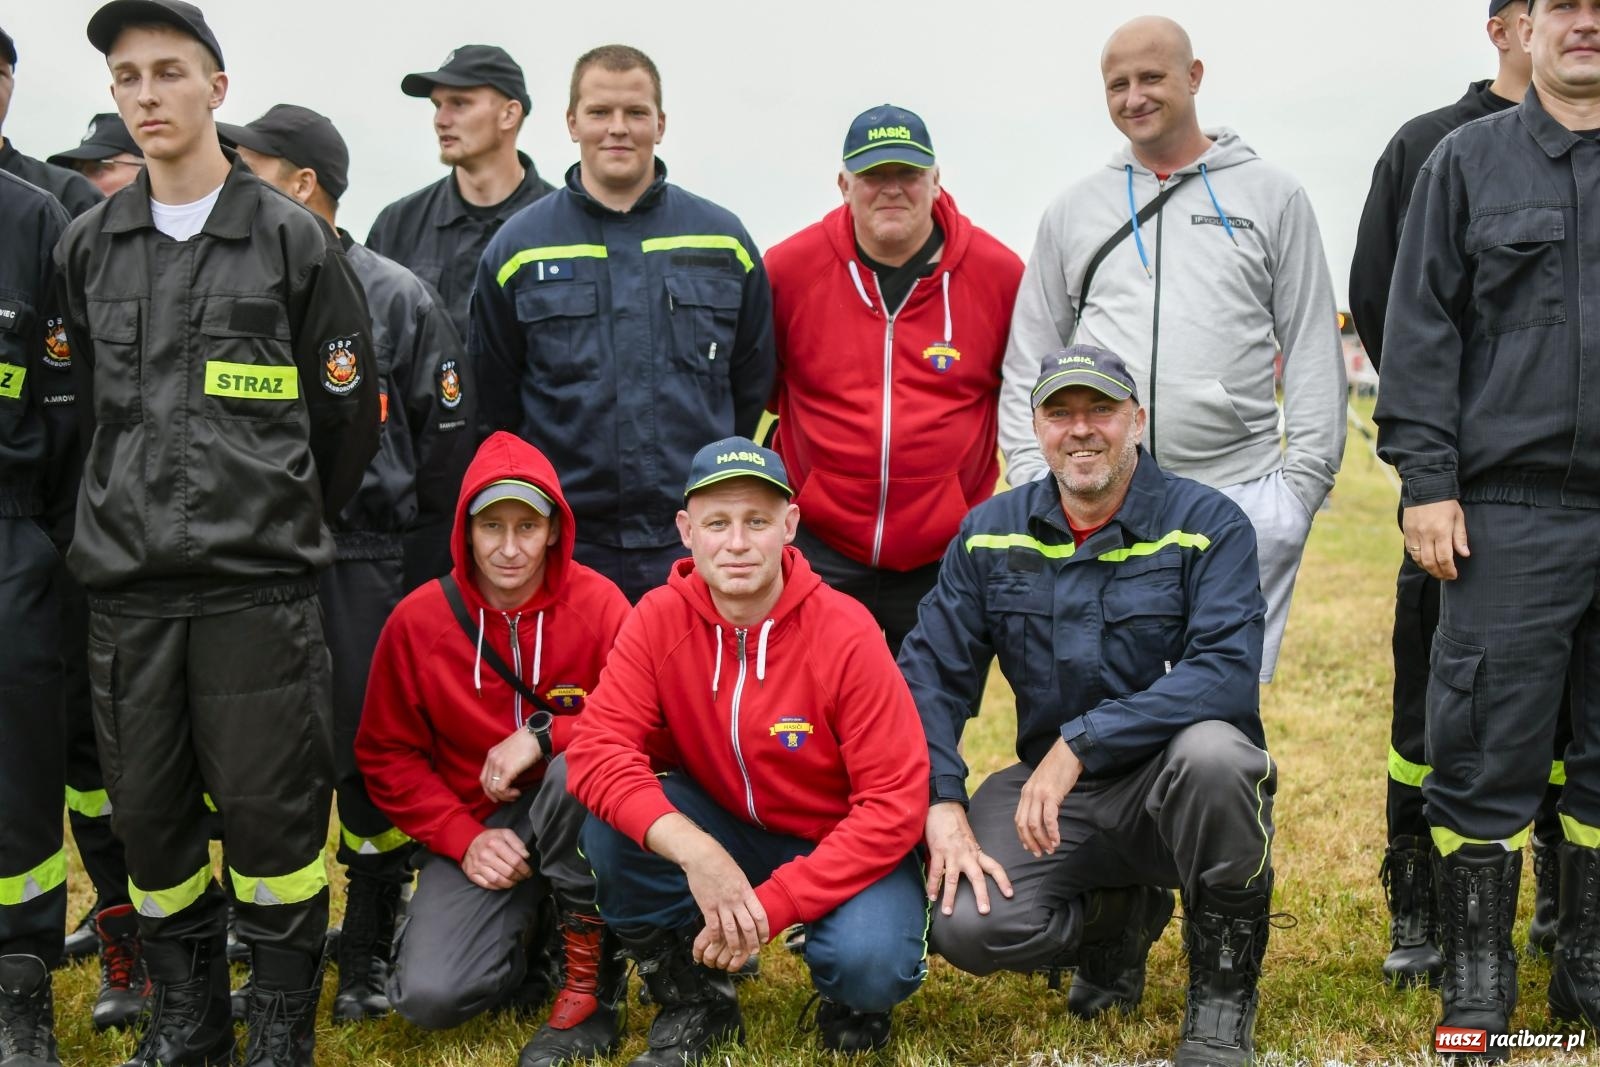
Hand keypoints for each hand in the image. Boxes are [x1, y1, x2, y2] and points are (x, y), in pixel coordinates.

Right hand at [460, 828, 531, 889]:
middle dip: (519, 877)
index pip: (516, 861)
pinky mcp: (471, 874)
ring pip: (498, 880)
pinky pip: (487, 885)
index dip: (525, 869)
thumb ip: (518, 843)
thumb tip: (526, 856)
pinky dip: (498, 887)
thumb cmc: (491, 838)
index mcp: (495, 843)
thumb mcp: (506, 834)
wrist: (468, 840)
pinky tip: (503, 883)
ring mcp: (477, 865)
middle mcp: (485, 855)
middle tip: (522, 877)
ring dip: (510, 884)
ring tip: (514, 881)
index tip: (528, 872)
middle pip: (508, 872)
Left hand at [480, 728, 543, 803]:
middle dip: (497, 796)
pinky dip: (508, 794)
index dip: (490, 790)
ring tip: (515, 794)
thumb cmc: (529, 743)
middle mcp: (492, 759)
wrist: (537, 735)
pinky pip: (501, 788)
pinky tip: (517, 792)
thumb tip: (508, 779)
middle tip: (509, 798)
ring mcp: (498, 764)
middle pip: (487, 785)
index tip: (501, 795)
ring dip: (504, 796)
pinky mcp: (507, 769)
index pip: (484, 778)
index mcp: (491, 755)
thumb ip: (505, 762)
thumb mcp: (511, 752)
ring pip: (493, 789)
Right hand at [682, 844, 768, 971]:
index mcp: (746, 891)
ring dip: (735, 944)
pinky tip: (717, 944)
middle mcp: (736, 900)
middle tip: (754, 951)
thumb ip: (744, 892)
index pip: (760, 915)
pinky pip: (713, 926)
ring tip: (737, 954)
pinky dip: (716, 937)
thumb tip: (749, 903)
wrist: (703, 856)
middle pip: (748, 926)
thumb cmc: (721, 863)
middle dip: (752, 942)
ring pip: (731, 930)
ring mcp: (721, 904)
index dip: (764, 929)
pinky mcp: (707, 906)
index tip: (765, 939)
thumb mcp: (739, 876)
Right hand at [924, 802, 1012, 917]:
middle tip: (985, 911)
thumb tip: (971, 872)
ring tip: (948, 912)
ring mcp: (952, 854)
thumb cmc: (955, 825)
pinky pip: (936, 872)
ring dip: (950, 897)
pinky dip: (933, 885)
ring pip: (953, 879)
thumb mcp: (968, 841)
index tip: (1010, 894)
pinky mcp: (938, 851)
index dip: (1003, 881)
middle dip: (981, 895)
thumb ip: (970, 856)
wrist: (944, 807)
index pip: (994, 867)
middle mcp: (967, 855)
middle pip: (977, 877)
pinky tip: (931, 896)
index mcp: (976, 852)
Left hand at [1015, 739, 1081, 857]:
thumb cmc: (1059, 768)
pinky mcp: (1052, 794)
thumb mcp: (1044, 783)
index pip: (1018, 819)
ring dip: (1042, 840)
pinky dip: (1052, 832)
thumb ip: (1040, 797)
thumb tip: (1043, 814)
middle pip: (1023, 825)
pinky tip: (1057, 839)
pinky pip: (1049, 818)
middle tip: (1040, 853)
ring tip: (1051, 849)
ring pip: (1034, 824)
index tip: (1030, 847)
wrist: (1068, 751)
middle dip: (1031, 842)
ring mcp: (1039, 794)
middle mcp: (1029, 794)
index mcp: (1025, 792)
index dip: (1023, 836)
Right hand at [1402, 500, 1469, 580]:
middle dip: (1439, 573)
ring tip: (1436, 571)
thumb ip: (1460, 537)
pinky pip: (1411, 551)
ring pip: (1418, 559)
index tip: (1454, 575)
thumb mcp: (1458, 517)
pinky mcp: (1407, 532)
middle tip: (1446, 577)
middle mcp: (1426, 535)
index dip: (1449, 570)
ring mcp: (1414, 534)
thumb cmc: (1445, 503)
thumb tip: (1464, 554)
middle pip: (1430, 562)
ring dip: (1428, 568)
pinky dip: (1418, 560)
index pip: (1444, 558)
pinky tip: (1425, 561)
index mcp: (1441, 531)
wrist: (1425, 488)